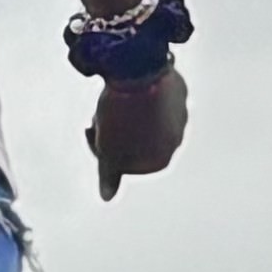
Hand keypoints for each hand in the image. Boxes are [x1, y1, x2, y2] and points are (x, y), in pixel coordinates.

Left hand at [90, 60, 184, 200]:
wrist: (138, 74)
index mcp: (160, 159)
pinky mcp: (177, 91)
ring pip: (144, 118)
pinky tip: (127, 84)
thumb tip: (107, 197)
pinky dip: (139, 94)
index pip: (125, 163)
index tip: (92, 131)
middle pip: (135, 140)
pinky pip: (154, 96)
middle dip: (114, 130)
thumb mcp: (108, 151)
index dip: (103, 148)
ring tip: (111, 100)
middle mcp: (176, 139)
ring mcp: (180, 114)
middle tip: (100, 115)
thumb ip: (109, 175)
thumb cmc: (121, 118)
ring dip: (124, 112)